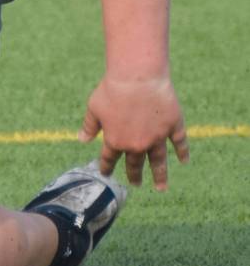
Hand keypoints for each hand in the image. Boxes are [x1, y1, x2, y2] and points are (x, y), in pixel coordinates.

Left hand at [79, 73, 188, 189]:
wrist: (137, 77)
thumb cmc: (112, 90)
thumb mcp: (94, 107)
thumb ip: (89, 126)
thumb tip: (82, 140)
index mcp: (116, 140)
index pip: (110, 158)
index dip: (107, 166)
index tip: (106, 173)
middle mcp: (137, 144)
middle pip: (135, 163)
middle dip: (134, 175)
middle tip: (135, 184)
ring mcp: (157, 137)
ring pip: (159, 161)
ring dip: (159, 175)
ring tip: (161, 187)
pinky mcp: (173, 126)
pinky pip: (179, 143)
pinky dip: (183, 152)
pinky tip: (184, 161)